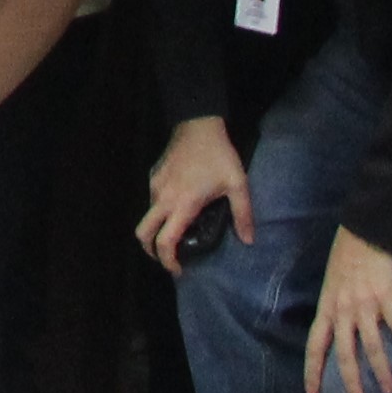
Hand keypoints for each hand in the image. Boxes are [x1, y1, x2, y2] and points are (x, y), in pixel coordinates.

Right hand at [138, 114, 252, 274]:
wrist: (197, 122)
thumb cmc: (219, 155)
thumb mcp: (237, 184)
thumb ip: (243, 214)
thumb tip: (248, 241)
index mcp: (182, 205)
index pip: (165, 241)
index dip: (168, 260)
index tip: (179, 270)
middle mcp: (163, 198)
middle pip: (143, 233)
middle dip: (151, 251)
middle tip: (169, 258)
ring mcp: (155, 185)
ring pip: (147, 216)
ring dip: (157, 230)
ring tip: (178, 232)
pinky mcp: (153, 175)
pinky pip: (152, 200)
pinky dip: (159, 212)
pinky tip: (178, 208)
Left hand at [307, 226, 391, 392]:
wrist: (366, 227)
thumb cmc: (349, 253)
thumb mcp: (333, 281)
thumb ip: (336, 305)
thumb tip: (341, 326)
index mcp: (327, 305)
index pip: (314, 344)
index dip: (312, 369)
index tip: (311, 392)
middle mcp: (342, 308)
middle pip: (343, 352)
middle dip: (350, 381)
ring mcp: (363, 303)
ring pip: (370, 346)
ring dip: (381, 370)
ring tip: (390, 389)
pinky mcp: (385, 295)